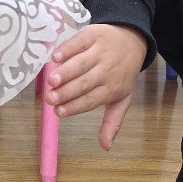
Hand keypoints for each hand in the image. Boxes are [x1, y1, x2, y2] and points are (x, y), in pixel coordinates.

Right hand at [46, 24, 147, 149]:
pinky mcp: (93, 35)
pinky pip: (79, 42)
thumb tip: (106, 147)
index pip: (92, 100)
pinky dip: (67, 49)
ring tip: (51, 81)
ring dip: (65, 72)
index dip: (75, 106)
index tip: (59, 112)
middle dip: (67, 92)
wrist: (132, 41)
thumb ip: (112, 122)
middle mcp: (107, 70)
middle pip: (85, 83)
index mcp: (113, 88)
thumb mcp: (122, 99)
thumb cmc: (122, 73)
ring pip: (81, 64)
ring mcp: (100, 51)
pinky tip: (55, 57)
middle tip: (50, 99)